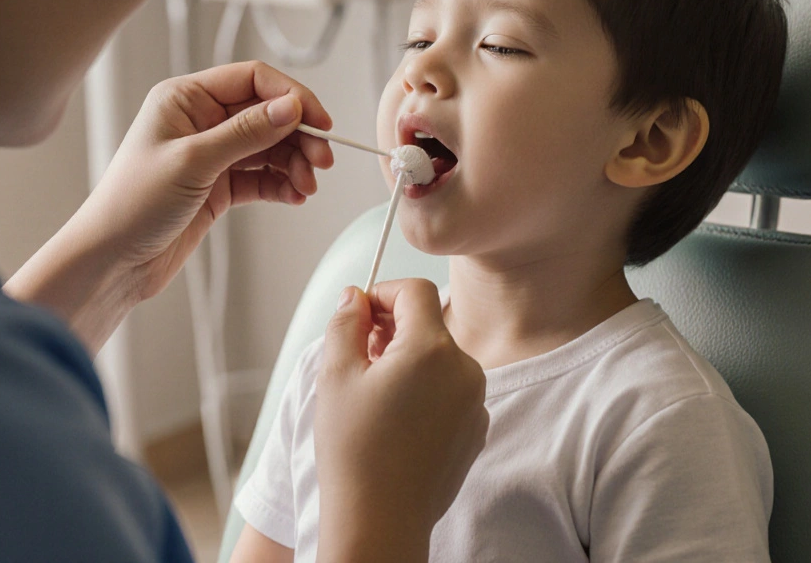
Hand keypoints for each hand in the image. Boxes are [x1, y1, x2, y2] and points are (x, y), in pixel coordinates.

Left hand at [6, 61, 331, 353]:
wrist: (112, 261)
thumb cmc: (131, 205)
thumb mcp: (194, 161)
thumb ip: (246, 133)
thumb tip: (291, 108)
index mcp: (185, 98)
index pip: (252, 80)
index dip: (291, 97)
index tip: (318, 121)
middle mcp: (199, 120)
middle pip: (267, 114)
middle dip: (298, 135)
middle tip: (322, 160)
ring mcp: (211, 154)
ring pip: (269, 147)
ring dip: (294, 163)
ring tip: (308, 185)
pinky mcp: (218, 187)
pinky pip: (261, 177)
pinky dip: (282, 184)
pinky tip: (295, 195)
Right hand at [314, 280, 488, 562]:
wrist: (381, 519)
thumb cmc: (354, 451)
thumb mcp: (335, 374)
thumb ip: (345, 322)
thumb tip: (355, 297)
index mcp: (432, 349)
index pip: (416, 291)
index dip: (383, 293)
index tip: (360, 315)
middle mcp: (465, 369)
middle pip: (429, 324)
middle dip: (392, 330)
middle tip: (358, 356)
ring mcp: (476, 401)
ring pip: (440, 358)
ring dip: (408, 361)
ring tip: (374, 393)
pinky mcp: (475, 428)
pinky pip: (451, 390)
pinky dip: (426, 391)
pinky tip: (397, 419)